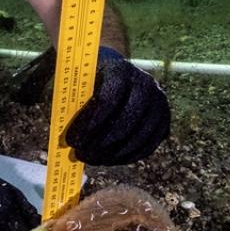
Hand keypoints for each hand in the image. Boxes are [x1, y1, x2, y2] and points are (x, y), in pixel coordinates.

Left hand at [65, 48, 169, 165]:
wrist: (121, 76)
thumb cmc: (95, 82)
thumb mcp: (83, 82)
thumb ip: (73, 103)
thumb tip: (64, 138)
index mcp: (121, 70)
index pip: (107, 100)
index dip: (88, 124)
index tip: (70, 141)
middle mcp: (146, 84)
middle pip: (125, 120)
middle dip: (101, 143)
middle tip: (81, 154)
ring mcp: (159, 103)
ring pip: (139, 136)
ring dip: (113, 154)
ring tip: (92, 159)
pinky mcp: (164, 120)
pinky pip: (148, 145)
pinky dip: (127, 157)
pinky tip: (108, 160)